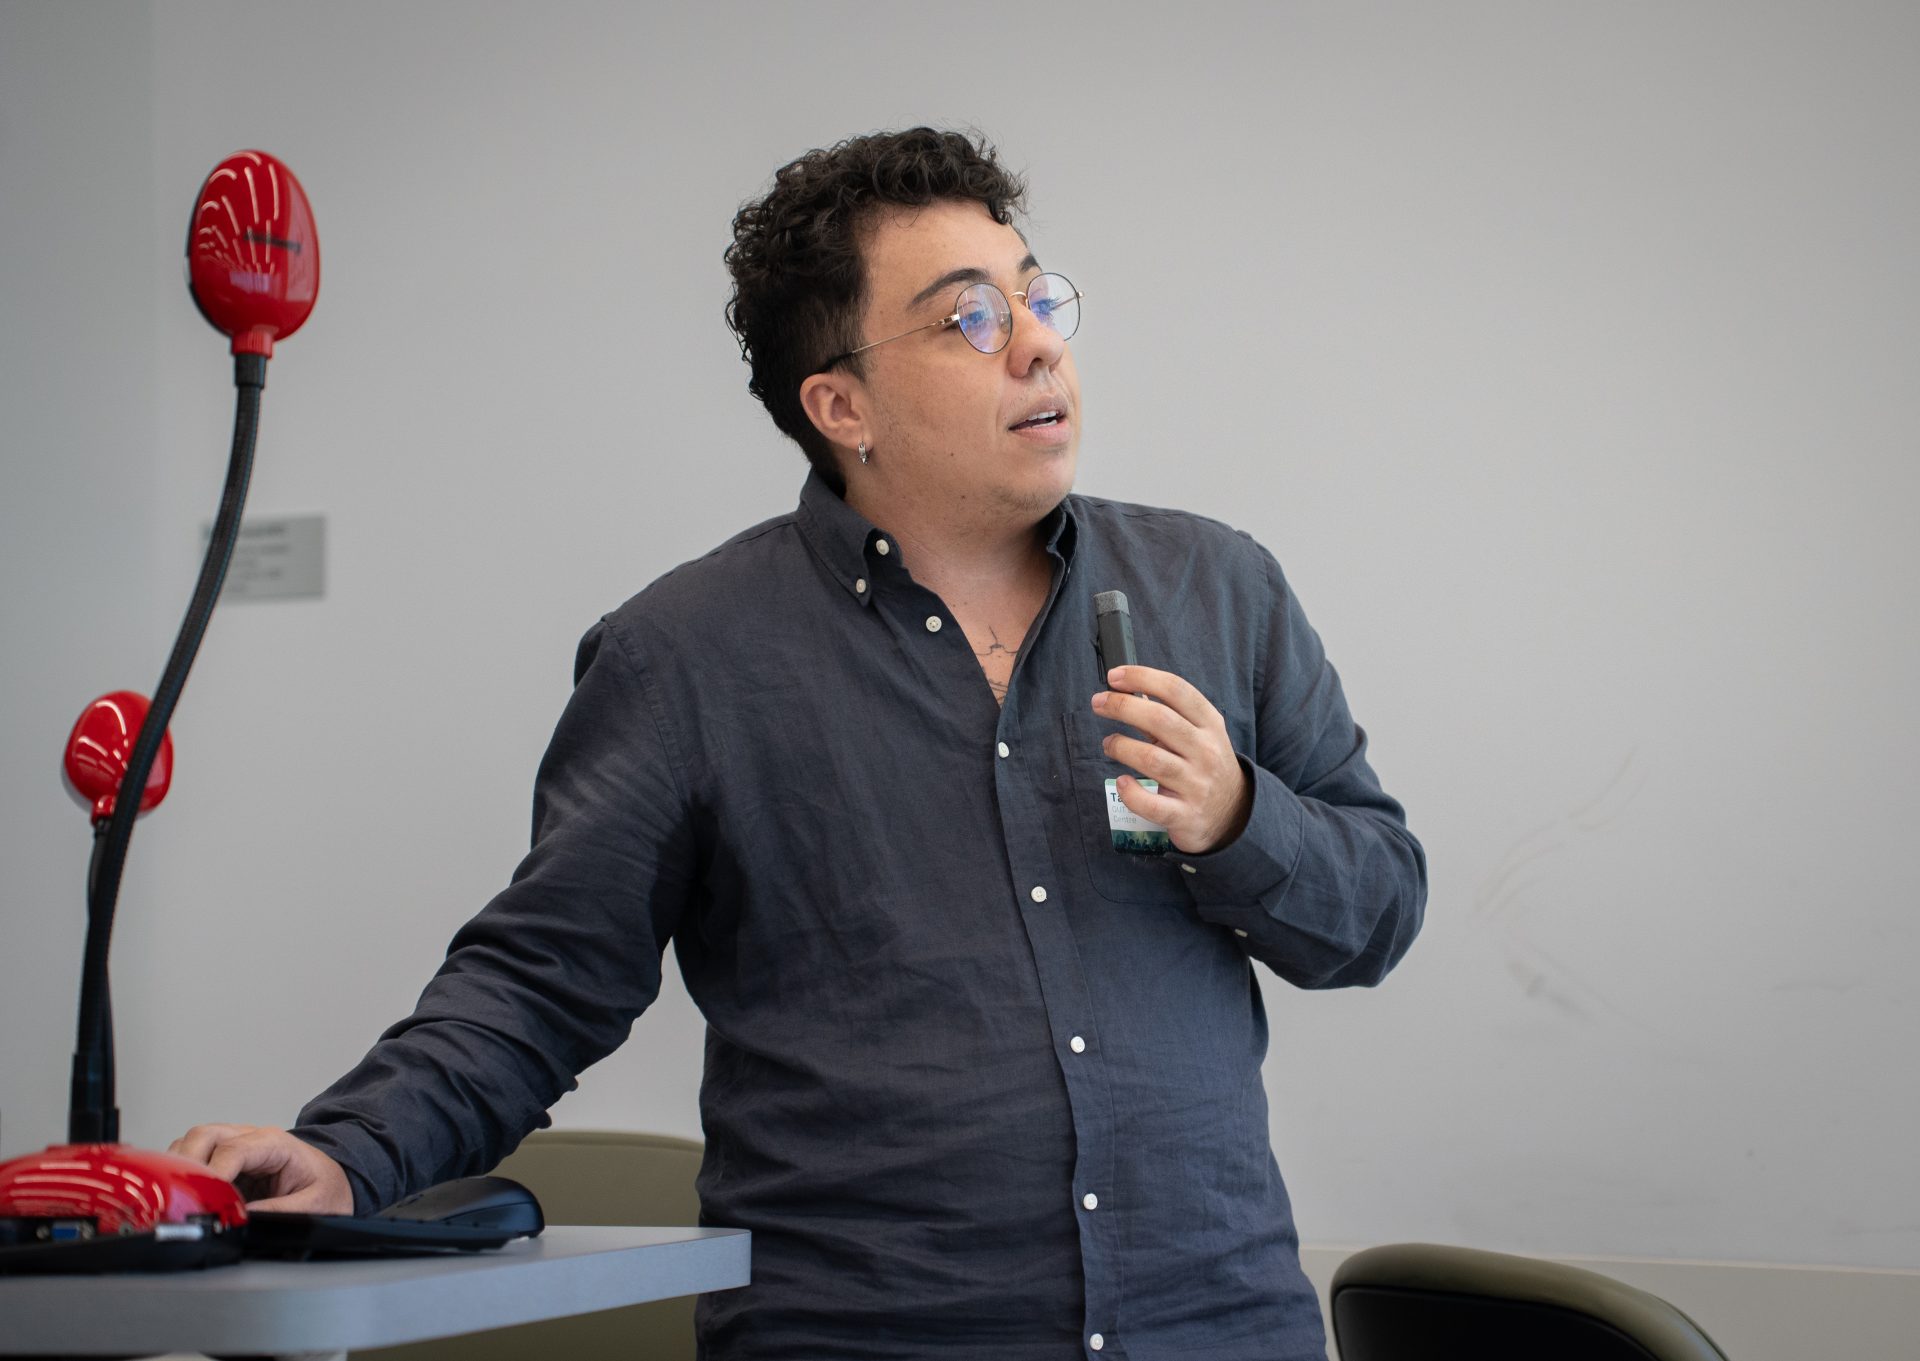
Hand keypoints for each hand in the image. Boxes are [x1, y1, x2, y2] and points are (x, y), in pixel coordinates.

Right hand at [168, 1123, 353, 1213]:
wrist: (333, 1182)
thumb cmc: (325, 1188)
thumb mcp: (314, 1204)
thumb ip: (280, 1212)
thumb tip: (241, 1221)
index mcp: (275, 1144)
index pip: (233, 1150)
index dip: (213, 1174)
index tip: (203, 1200)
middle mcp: (251, 1139)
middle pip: (204, 1136)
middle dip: (186, 1164)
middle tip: (182, 1198)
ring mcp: (234, 1146)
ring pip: (192, 1143)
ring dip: (179, 1167)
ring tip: (179, 1198)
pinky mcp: (224, 1161)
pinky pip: (193, 1158)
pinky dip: (183, 1174)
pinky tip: (184, 1196)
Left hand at [1091, 665, 1252, 854]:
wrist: (1234, 811)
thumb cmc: (1205, 763)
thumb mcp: (1198, 733)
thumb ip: (1166, 714)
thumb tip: (1129, 691)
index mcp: (1210, 724)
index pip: (1177, 690)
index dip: (1143, 678)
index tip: (1114, 677)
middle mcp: (1205, 751)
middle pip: (1160, 719)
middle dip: (1122, 706)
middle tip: (1099, 703)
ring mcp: (1196, 784)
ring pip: (1151, 759)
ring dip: (1121, 746)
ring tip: (1109, 743)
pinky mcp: (1184, 815)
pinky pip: (1151, 803)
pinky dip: (1130, 792)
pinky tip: (1122, 782)